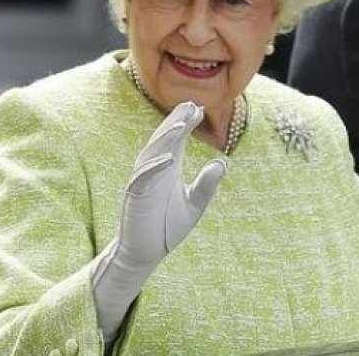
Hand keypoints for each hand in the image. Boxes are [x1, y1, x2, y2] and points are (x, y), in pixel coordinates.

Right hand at [91, 101, 226, 339]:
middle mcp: (155, 169)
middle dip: (176, 122)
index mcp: (168, 167)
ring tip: (181, 125)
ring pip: (152, 153)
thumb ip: (207, 185)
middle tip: (190, 106)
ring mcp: (143, 181)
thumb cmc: (167, 227)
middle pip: (164, 140)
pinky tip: (169, 157)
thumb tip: (223, 164)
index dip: (186, 123)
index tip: (199, 109)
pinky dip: (155, 166)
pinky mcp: (135, 196)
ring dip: (166, 139)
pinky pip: (143, 178)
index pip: (177, 140)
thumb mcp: (195, 205)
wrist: (146, 253)